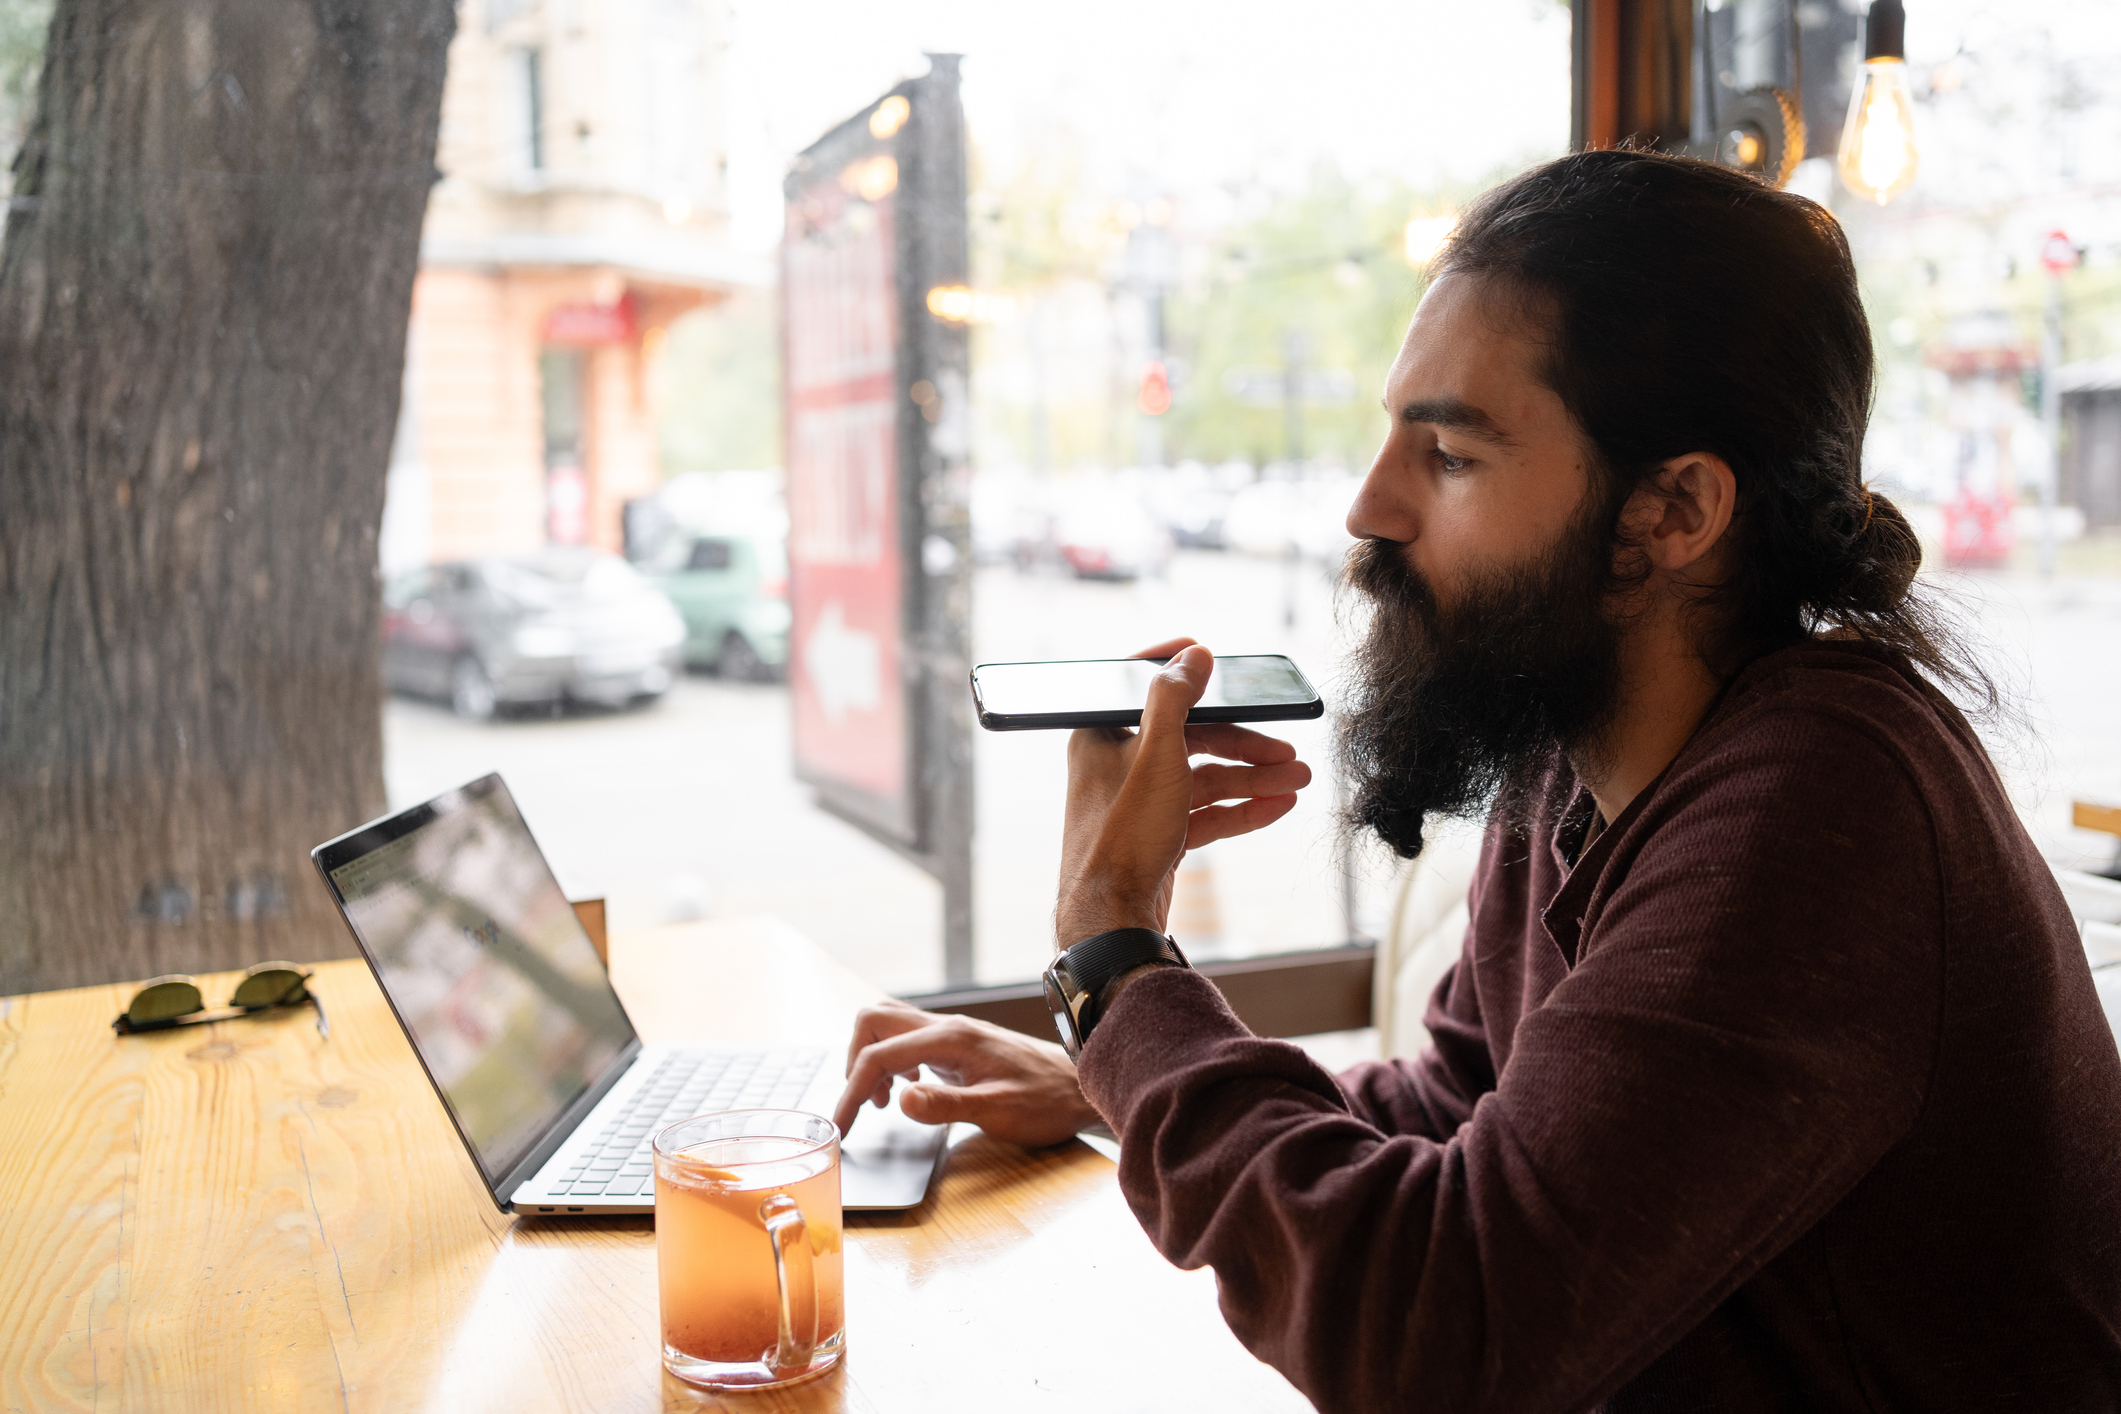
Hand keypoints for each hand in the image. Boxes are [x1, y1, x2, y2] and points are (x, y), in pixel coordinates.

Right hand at [832, 998, 1099, 1146]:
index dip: (851, 1092)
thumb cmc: (1046, 1101)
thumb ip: (946, 1105)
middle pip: (874, 1021)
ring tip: (884, 1102)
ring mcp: (951, 1032)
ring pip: (889, 1025)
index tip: (842, 1128)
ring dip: (872, 1058)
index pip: (878, 1055)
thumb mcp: (997, 1111)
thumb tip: (899, 1100)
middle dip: (853, 1061)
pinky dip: (893, 1061)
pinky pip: (908, 1039)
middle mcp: (946, 1026)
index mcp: (950, 1038)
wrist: (1081, 1087)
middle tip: (861, 1106)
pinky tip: (909, 1091)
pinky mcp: (957, 1044)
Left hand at [1056, 638, 1311, 943]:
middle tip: (1288, 752)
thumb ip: (1174, 698)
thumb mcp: (1156, 754)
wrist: (1112, 920)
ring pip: (1205, 777)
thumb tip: (1194, 654)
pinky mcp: (1159, 834)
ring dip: (1253, 778)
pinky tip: (1278, 807)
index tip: (1215, 659)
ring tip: (1299, 782)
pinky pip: (1206, 812)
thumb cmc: (1122, 835)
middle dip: (1245, 743)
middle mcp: (1118, 763)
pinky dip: (1241, 808)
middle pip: (1192, 737)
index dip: (1180, 668)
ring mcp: (1141, 801)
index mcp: (1101, 734)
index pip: (1142, 684)